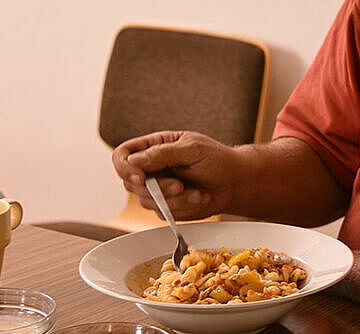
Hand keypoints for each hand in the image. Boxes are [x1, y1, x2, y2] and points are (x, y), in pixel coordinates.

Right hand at [111, 131, 243, 219]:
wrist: (236, 182)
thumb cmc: (218, 159)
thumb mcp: (193, 149)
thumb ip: (163, 154)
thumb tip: (134, 161)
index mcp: (154, 147)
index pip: (122, 156)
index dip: (125, 168)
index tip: (140, 178)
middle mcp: (151, 168)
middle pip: (130, 183)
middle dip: (157, 188)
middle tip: (179, 185)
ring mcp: (157, 189)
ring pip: (146, 202)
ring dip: (174, 200)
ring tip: (197, 192)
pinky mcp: (167, 206)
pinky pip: (163, 213)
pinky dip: (183, 208)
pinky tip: (199, 198)